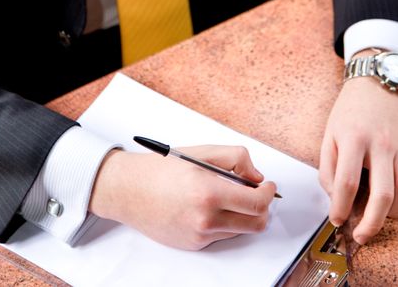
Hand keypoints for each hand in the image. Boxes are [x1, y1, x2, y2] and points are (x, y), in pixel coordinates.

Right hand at [89, 144, 276, 248]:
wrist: (129, 190)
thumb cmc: (162, 169)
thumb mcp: (202, 152)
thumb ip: (236, 159)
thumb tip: (256, 176)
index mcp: (209, 192)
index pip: (257, 203)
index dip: (269, 193)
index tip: (268, 185)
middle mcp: (206, 219)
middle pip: (255, 224)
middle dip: (262, 208)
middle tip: (256, 192)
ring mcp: (199, 236)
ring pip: (240, 231)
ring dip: (243, 215)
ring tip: (230, 195)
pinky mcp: (193, 245)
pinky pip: (222, 236)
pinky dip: (225, 222)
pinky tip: (212, 206)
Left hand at [319, 77, 397, 244]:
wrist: (379, 83)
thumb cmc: (351, 109)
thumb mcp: (329, 132)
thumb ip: (327, 166)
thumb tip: (334, 197)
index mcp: (353, 138)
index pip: (347, 182)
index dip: (340, 207)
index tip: (336, 219)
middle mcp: (380, 144)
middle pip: (381, 195)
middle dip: (370, 224)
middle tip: (359, 235)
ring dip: (391, 214)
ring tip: (377, 217)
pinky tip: (394, 202)